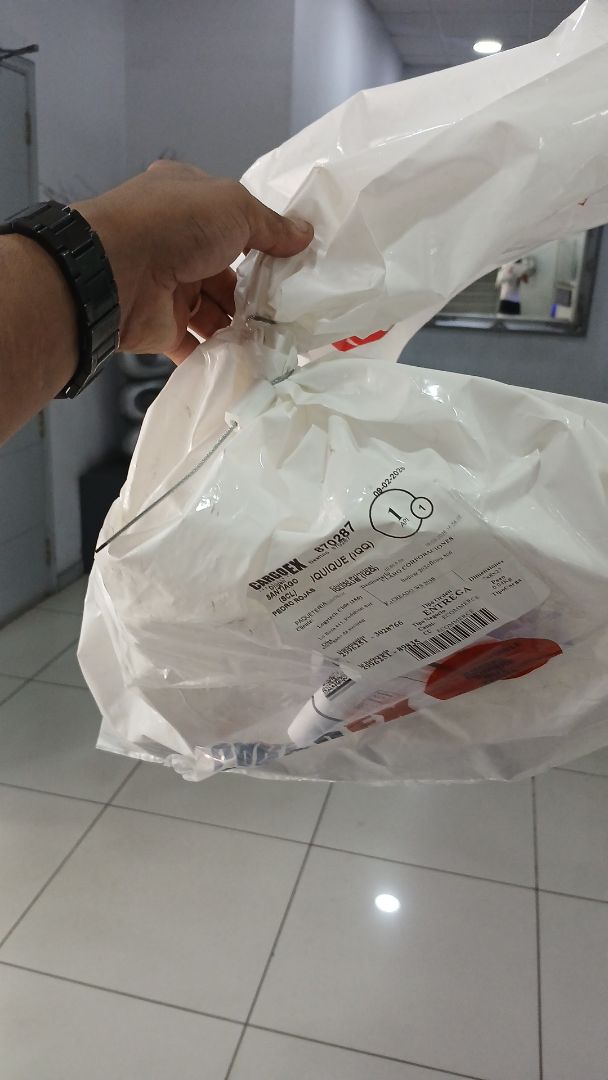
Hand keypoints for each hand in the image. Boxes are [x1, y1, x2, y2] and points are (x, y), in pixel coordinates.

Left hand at [74, 161, 313, 362]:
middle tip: (287, 307)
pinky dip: (219, 354)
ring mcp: (167, 286)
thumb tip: (304, 235)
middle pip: (225, 270)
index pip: (231, 220)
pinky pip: (196, 345)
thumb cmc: (176, 225)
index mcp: (186, 202)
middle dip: (254, 291)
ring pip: (213, 310)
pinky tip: (247, 359)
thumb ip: (271, 226)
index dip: (261, 238)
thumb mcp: (235, 207)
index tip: (291, 260)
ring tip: (274, 337)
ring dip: (240, 325)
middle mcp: (175, 242)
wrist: (117, 272)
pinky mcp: (162, 328)